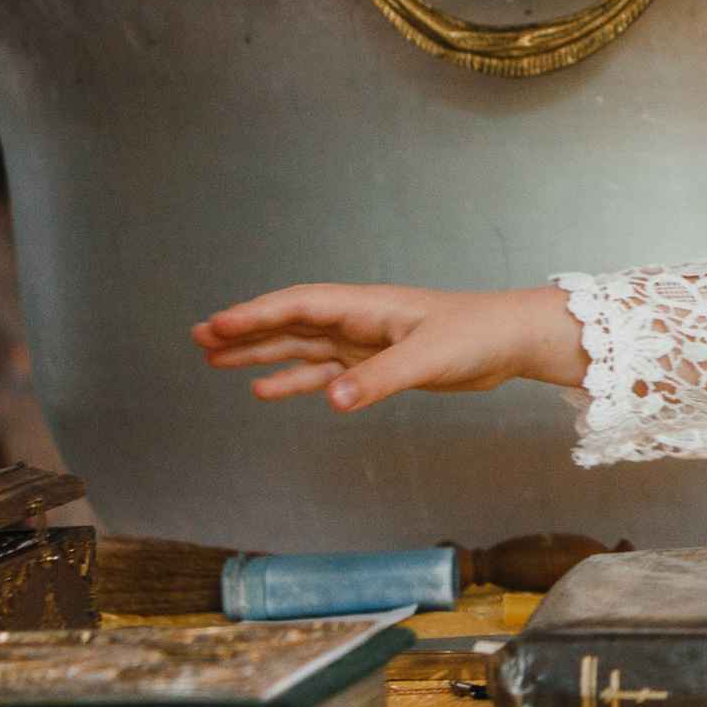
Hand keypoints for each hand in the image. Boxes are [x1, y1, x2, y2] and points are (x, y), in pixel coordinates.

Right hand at [192, 283, 589, 411]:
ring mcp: (363, 343)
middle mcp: (356, 321)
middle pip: (288, 322)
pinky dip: (293, 379)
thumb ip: (380, 380)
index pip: (298, 306)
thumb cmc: (476, 335)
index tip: (217, 325)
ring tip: (214, 361)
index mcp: (364, 307)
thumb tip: (334, 400)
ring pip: (299, 346)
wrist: (509, 341)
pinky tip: (265, 390)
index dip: (256, 315)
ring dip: (259, 354)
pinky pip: (323, 372)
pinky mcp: (376, 365)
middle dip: (244, 330)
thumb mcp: (428, 358)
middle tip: (198, 338)